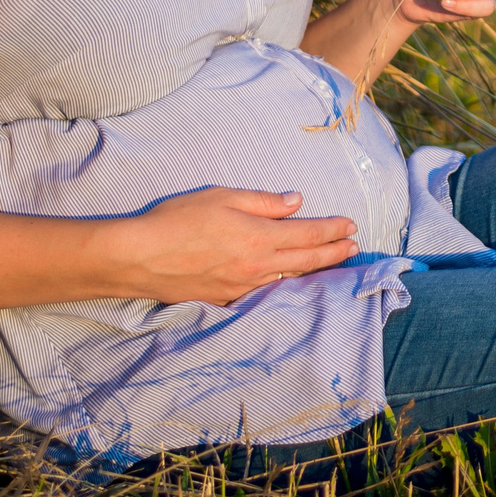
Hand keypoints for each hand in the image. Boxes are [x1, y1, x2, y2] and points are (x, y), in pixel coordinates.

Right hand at [108, 186, 358, 305]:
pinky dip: (285, 285)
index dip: (333, 230)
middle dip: (335, 252)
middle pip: (307, 260)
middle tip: (355, 247)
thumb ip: (263, 202)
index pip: (308, 234)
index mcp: (259, 237)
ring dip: (316, 270)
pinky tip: (291, 282)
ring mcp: (243, 286)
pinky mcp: (226, 298)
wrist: (140, 257)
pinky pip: (265, 292)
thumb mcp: (222, 197)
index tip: (351, 225)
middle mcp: (257, 265)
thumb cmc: (177, 220)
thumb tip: (296, 201)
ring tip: (333, 263)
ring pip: (290, 279)